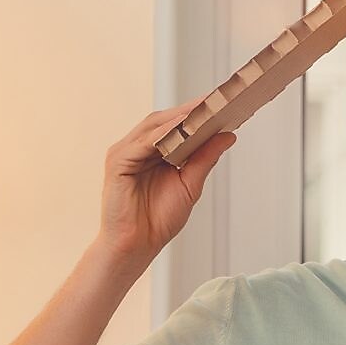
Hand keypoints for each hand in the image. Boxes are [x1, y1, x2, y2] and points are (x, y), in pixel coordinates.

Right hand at [94, 99, 235, 271]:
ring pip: (153, 126)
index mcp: (153, 152)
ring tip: (204, 107)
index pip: (175, 125)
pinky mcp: (117, 162)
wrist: (137, 245)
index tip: (223, 102)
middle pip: (164, 120)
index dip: (197, 113)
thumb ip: (205, 158)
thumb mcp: (191, 183)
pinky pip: (142, 142)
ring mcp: (125, 153)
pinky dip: (162, 133)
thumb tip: (228, 134)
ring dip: (179, 116)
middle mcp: (137, 148)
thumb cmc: (158, 219)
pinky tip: (181, 128)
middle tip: (216, 99)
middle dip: (190, 109)